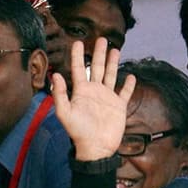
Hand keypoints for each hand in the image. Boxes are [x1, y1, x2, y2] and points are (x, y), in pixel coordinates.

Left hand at [51, 37, 134, 160]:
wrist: (96, 147)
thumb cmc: (78, 132)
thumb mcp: (65, 113)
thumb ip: (59, 94)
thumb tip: (55, 75)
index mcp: (81, 91)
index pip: (78, 69)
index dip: (78, 56)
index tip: (78, 42)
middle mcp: (94, 92)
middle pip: (97, 68)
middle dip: (99, 54)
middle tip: (102, 39)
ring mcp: (107, 98)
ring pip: (110, 76)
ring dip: (113, 63)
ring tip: (115, 49)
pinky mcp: (118, 106)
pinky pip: (125, 93)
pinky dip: (128, 85)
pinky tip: (131, 76)